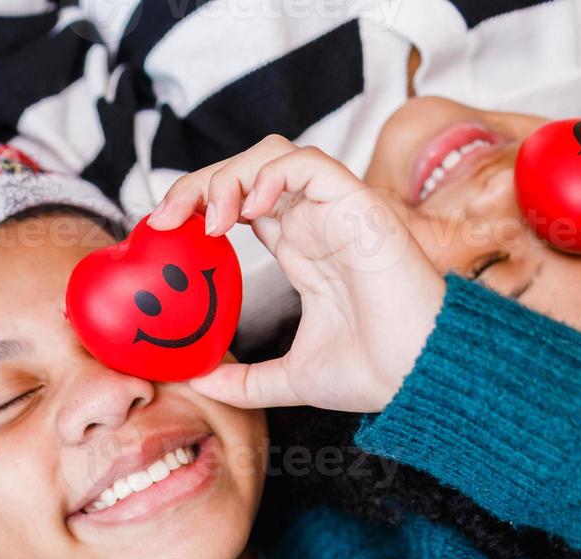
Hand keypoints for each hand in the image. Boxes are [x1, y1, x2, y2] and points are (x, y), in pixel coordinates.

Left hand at [149, 136, 446, 411]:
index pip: (241, 203)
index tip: (163, 232)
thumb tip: (198, 381)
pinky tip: (247, 211)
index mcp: (300, 250)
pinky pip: (307, 164)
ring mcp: (335, 211)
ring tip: (208, 217)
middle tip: (164, 218)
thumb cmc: (373, 372)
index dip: (199, 204)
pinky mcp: (357, 205)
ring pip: (272, 155)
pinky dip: (269, 174)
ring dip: (228, 174)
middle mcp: (315, 223)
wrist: (417, 377)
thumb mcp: (286, 380)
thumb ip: (241, 379)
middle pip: (247, 170)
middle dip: (198, 183)